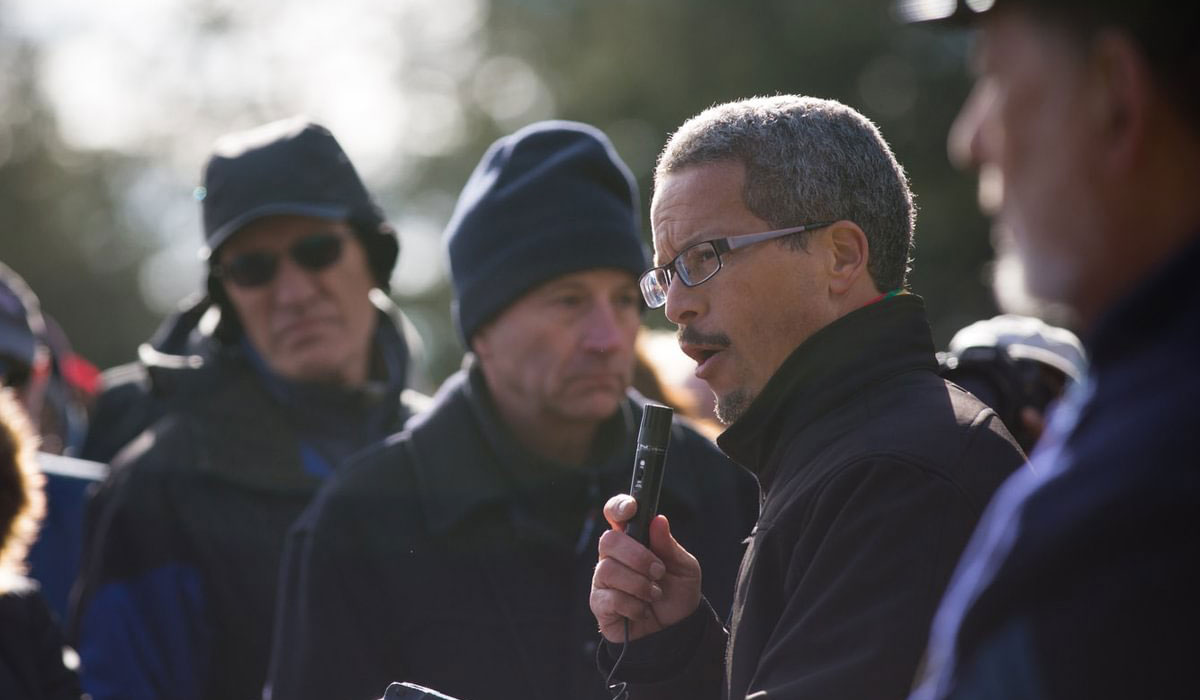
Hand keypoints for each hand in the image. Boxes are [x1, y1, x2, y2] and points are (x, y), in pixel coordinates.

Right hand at [590, 494, 701, 642]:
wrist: (676, 631)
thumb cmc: (678, 593)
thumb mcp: (685, 568)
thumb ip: (670, 546)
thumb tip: (658, 520)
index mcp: (633, 540)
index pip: (615, 513)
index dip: (618, 507)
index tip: (631, 509)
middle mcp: (613, 556)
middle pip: (608, 540)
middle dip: (637, 556)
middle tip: (658, 571)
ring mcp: (603, 580)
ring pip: (608, 570)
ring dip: (639, 584)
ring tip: (654, 594)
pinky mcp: (599, 604)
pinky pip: (609, 598)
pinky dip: (633, 605)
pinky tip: (643, 610)